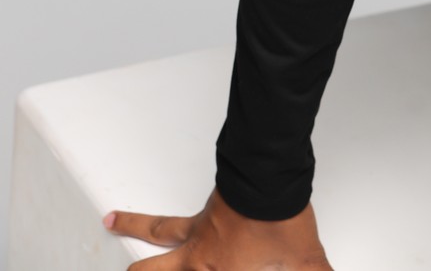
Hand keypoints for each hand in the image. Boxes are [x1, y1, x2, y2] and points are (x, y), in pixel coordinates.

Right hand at [102, 186, 332, 268]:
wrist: (270, 183)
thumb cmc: (282, 227)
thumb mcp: (306, 265)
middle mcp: (200, 262)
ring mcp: (198, 236)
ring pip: (157, 237)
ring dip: (132, 231)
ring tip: (109, 224)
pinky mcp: (203, 213)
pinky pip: (171, 220)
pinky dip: (147, 219)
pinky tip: (144, 212)